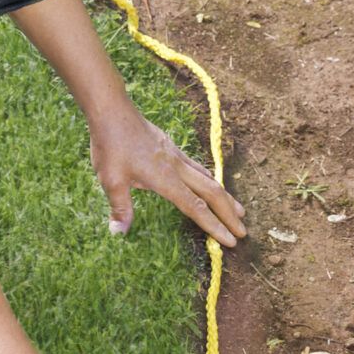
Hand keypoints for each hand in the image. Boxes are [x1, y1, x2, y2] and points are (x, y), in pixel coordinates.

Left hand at [89, 96, 245, 248]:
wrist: (114, 112)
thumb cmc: (111, 146)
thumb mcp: (110, 180)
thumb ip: (120, 207)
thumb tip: (119, 233)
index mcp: (165, 179)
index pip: (196, 207)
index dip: (214, 226)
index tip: (230, 241)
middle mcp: (177, 168)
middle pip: (212, 193)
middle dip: (229, 214)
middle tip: (243, 231)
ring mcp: (177, 157)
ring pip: (209, 179)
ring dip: (225, 197)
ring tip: (239, 211)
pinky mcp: (172, 150)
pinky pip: (199, 169)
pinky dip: (211, 182)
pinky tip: (212, 184)